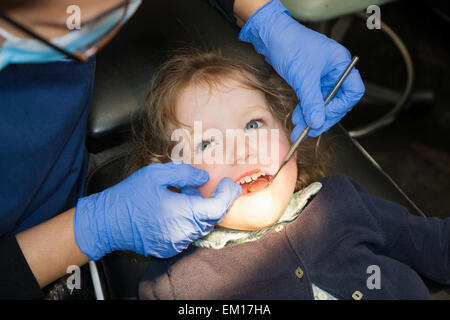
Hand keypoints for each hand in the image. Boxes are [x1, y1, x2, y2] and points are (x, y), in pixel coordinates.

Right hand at [74, 162, 240, 259]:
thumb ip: (185, 174)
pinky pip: (187, 234)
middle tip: (203, 185)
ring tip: (184, 195)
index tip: (229, 184)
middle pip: (211, 218)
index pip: (218, 207)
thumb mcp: (157, 175)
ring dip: (200, 211)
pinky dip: (189, 221)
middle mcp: (183, 232)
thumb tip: (204, 179)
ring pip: (200, 226)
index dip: (227, 195)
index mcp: (184, 213)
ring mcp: (176, 243)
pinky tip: (176, 209)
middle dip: (213, 201)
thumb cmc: (129, 196)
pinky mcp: (168, 248)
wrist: (106, 222)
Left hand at [238, 0, 364, 139]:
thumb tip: (318, 122)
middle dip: (323, 116)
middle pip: (337, 101)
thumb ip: (312, 102)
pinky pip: (311, 98)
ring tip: (300, 127)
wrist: (270, 35)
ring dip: (312, 116)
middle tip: (312, 129)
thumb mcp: (303, 77)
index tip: (325, 117)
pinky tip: (298, 118)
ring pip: (322, 102)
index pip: (352, 92)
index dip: (340, 107)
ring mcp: (321, 75)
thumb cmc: (290, 44)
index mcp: (340, 64)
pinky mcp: (308, 79)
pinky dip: (305, 109)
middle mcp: (333, 70)